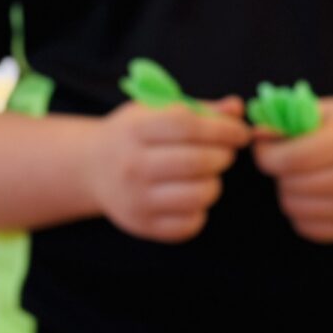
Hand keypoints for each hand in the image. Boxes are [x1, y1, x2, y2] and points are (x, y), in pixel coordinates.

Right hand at [83, 97, 250, 242]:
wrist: (92, 167)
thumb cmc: (133, 134)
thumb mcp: (156, 110)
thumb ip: (199, 109)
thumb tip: (237, 108)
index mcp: (136, 129)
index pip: (188, 126)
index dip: (223, 128)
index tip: (241, 132)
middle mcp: (133, 165)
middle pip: (196, 162)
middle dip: (224, 156)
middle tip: (227, 153)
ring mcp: (136, 198)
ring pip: (197, 196)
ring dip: (215, 184)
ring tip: (210, 175)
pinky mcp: (142, 225)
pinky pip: (188, 225)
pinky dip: (200, 211)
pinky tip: (193, 196)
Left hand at [252, 97, 332, 243]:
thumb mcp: (328, 111)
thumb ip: (290, 120)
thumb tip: (256, 135)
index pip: (289, 159)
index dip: (265, 153)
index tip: (264, 144)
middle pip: (289, 185)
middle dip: (278, 171)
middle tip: (287, 157)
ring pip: (293, 208)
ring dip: (287, 190)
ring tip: (301, 174)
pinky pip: (306, 227)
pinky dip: (300, 210)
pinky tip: (312, 192)